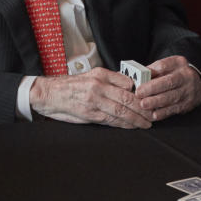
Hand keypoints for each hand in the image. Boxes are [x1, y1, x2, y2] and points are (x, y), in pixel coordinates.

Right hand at [29, 67, 151, 128]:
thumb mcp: (91, 76)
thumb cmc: (71, 86)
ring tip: (146, 123)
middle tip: (153, 113)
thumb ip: (110, 81)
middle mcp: (98, 86)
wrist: (47, 94)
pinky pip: (110, 119)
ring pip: (120, 110)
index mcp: (101, 74)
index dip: (141, 91)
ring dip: (136, 118)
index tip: (152, 97)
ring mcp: (94, 100)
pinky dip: (123, 124)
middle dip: (143, 107)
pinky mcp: (88, 113)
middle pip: (127, 97)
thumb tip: (130, 87)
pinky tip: (132, 126)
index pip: (127, 82)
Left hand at [136, 55, 200, 121]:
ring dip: (156, 102)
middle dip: (153, 88)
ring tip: (143, 104)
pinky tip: (153, 115)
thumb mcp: (169, 66)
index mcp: (179, 64)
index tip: (140, 77)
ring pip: (172, 97)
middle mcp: (186, 76)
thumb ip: (155, 69)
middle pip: (169, 82)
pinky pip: (174, 109)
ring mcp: (188, 91)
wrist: (198, 86)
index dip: (152, 72)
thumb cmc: (177, 74)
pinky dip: (163, 113)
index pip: (165, 65)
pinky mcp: (187, 104)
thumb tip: (139, 76)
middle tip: (139, 93)